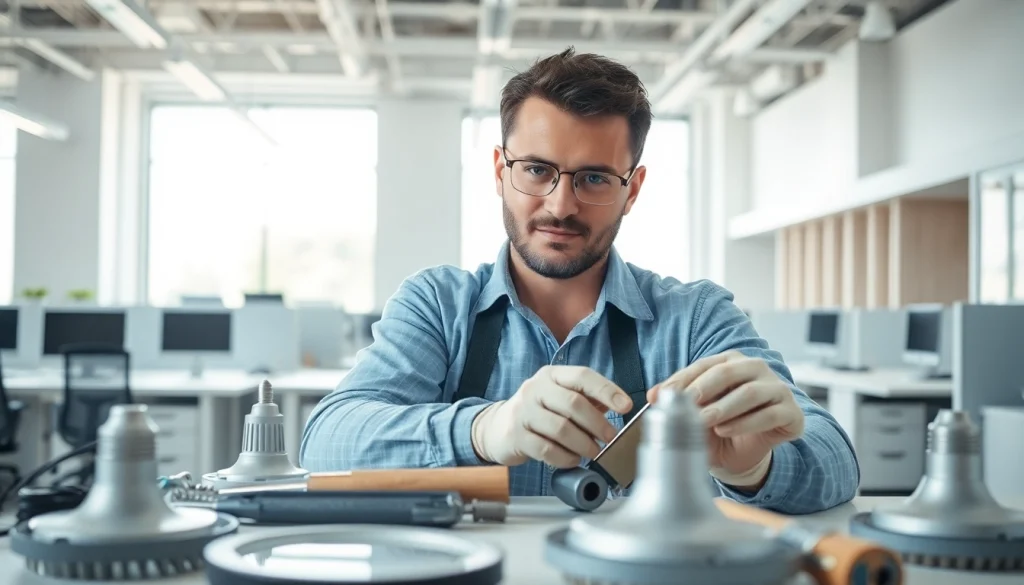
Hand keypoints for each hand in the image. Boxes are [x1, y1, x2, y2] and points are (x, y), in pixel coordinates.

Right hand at [471, 365, 632, 467]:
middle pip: (573, 403)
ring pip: (561, 429)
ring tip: (593, 452)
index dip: (607, 390)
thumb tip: (619, 407)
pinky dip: (566, 457)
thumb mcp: (560, 397)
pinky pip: (547, 449)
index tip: (626, 406)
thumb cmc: (539, 412)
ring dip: (583, 444)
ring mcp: (522, 412)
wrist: (498, 428)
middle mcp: (535, 389)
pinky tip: (573, 459)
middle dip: (598, 423)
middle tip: (611, 437)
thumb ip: (587, 399)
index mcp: (551, 375)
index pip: (583, 376)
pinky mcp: (516, 436)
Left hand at [648, 351, 803, 489]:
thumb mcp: (695, 413)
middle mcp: (756, 369)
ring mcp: (777, 389)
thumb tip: (653, 395)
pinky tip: (726, 431)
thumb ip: (677, 402)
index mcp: (731, 362)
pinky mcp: (792, 412)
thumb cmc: (718, 426)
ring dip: (725, 407)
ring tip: (705, 421)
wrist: (743, 455)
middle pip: (729, 372)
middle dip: (704, 388)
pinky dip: (745, 423)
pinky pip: (770, 414)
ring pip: (751, 392)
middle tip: (687, 404)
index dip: (682, 379)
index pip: (704, 366)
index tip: (661, 395)